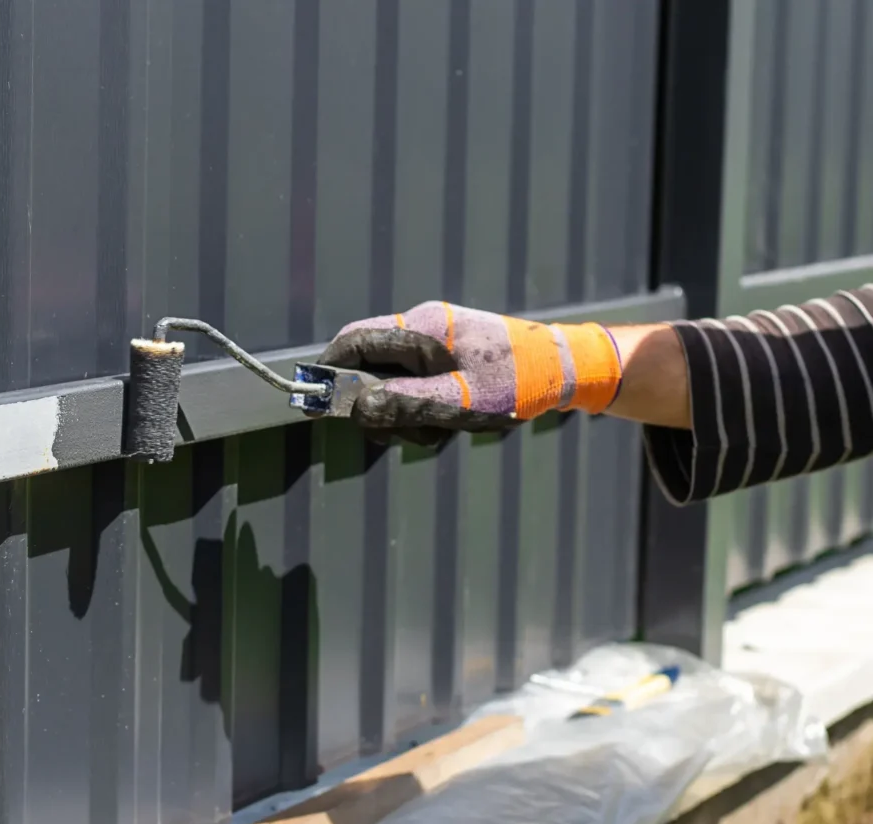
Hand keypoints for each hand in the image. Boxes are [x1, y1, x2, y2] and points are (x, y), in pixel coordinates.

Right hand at [320, 301, 622, 444]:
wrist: (566, 368)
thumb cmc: (517, 382)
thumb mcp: (459, 401)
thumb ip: (405, 404)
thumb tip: (356, 410)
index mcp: (422, 329)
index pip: (353, 341)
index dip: (329, 371)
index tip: (318, 402)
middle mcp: (424, 328)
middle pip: (370, 366)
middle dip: (379, 406)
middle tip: (405, 432)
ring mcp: (437, 341)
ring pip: (394, 381)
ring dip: (407, 413)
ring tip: (443, 429)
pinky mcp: (449, 356)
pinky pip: (418, 383)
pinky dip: (426, 408)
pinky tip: (455, 420)